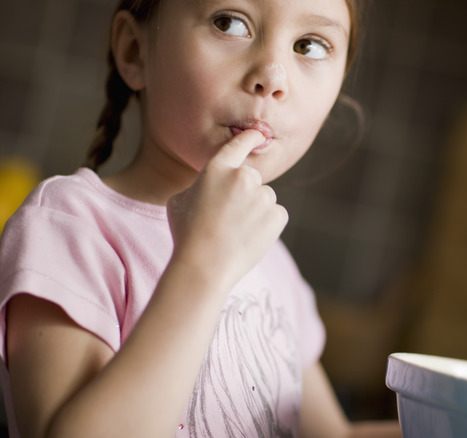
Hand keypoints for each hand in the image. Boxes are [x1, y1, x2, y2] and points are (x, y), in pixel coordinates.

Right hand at [167, 130, 288, 286]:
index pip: (238, 145)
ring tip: (235, 231)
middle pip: (251, 179)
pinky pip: (275, 215)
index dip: (249, 137)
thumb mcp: (179, 201)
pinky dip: (266, 225)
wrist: (205, 265)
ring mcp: (263, 195)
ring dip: (255, 210)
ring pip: (264, 198)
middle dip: (244, 194)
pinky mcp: (277, 215)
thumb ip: (200, 186)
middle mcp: (243, 177)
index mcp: (217, 168)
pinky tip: (249, 238)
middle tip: (228, 217)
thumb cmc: (187, 235)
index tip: (258, 133)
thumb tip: (211, 186)